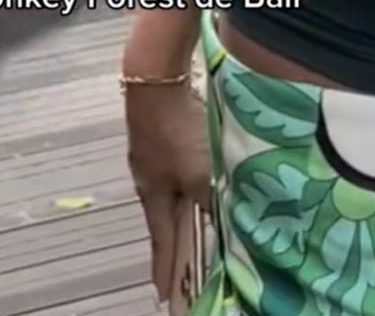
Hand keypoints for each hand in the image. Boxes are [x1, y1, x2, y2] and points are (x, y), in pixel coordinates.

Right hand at [124, 81, 210, 302]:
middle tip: (179, 272)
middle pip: (165, 218)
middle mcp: (149, 177)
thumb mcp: (199, 175)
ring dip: (183, 211)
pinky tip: (200, 176)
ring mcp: (153, 152)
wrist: (156, 80)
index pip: (162, 241)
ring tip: (195, 226)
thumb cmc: (177, 132)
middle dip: (174, 244)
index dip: (165, 269)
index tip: (162, 296)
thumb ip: (212, 201)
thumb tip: (224, 220)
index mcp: (153, 194)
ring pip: (172, 191)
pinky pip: (176, 168)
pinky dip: (188, 182)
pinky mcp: (161, 129)